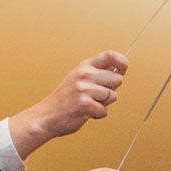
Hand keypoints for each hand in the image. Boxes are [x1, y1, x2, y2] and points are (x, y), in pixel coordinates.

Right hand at [11, 52, 129, 155]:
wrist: (47, 115)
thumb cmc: (65, 99)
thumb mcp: (78, 78)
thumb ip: (97, 73)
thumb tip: (119, 70)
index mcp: (84, 66)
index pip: (110, 55)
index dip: (122, 62)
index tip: (123, 69)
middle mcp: (84, 75)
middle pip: (117, 79)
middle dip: (111, 90)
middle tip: (96, 95)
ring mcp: (84, 89)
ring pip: (113, 96)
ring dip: (104, 104)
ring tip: (89, 103)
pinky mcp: (85, 104)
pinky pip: (104, 111)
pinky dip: (97, 115)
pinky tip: (86, 112)